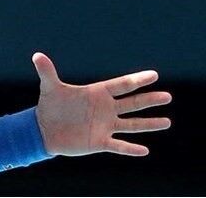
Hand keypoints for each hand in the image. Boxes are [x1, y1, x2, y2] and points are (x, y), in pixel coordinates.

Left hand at [32, 52, 171, 156]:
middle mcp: (105, 109)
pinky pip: (119, 146)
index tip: (154, 75)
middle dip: (149, 100)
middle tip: (167, 96)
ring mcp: (105, 126)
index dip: (137, 80)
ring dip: (149, 124)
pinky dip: (131, 149)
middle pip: (132, 103)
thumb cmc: (50, 106)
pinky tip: (145, 150)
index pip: (121, 85)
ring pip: (131, 124)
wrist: (44, 129)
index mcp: (97, 93)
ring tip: (167, 122)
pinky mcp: (100, 141)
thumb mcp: (50, 87)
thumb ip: (47, 72)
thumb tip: (37, 56)